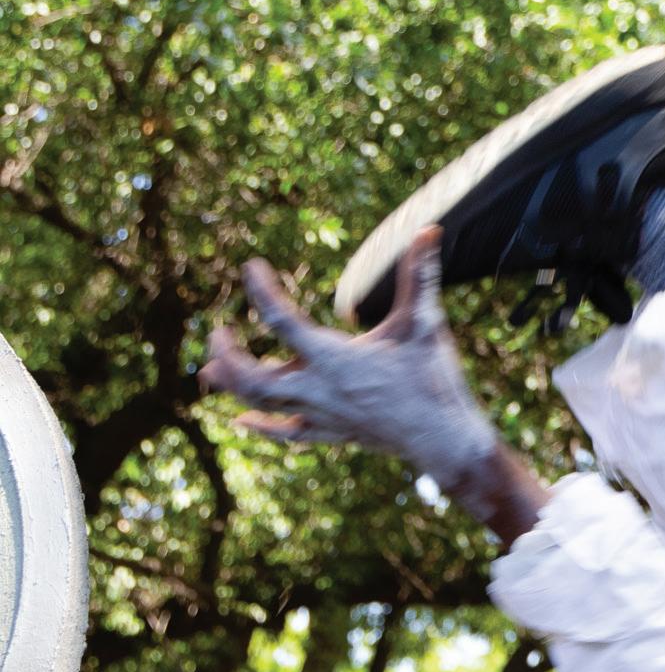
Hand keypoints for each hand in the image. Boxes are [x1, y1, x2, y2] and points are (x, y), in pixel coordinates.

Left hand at [201, 231, 498, 498]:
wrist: (447, 441)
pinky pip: (289, 434)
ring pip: (263, 405)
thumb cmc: (435, 380)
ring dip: (233, 386)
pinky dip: (262, 426)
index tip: (250, 267)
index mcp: (337, 359)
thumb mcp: (426, 324)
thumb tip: (430, 229)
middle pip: (253, 376)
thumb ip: (420, 275)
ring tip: (210, 370)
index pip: (281, 320)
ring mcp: (324, 415)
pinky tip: (242, 418)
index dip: (260, 290)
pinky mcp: (335, 433)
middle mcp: (321, 389)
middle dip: (228, 353)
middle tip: (217, 330)